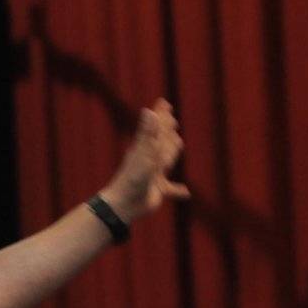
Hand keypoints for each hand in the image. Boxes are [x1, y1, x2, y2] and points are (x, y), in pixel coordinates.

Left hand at [101, 99, 190, 222]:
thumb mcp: (143, 154)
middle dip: (167, 130)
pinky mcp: (157, 191)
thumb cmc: (132, 179)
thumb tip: (149, 111)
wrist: (122, 205)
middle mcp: (150, 160)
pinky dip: (178, 190)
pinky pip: (171, 189)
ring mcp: (153, 175)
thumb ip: (148, 133)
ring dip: (172, 153)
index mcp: (146, 150)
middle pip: (162, 141)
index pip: (157, 128)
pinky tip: (185, 193)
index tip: (163, 102)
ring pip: (167, 161)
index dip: (161, 115)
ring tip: (177, 145)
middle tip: (170, 119)